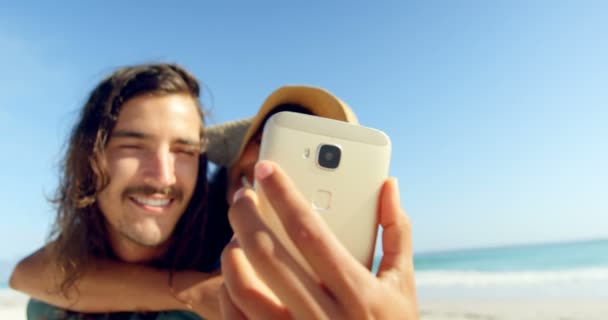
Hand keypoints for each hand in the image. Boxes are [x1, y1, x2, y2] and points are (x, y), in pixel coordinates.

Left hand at [219, 160, 417, 318]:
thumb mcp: (403, 284)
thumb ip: (397, 233)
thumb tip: (389, 186)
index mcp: (358, 294)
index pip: (311, 233)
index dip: (285, 196)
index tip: (266, 169)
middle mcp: (324, 317)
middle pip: (269, 255)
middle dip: (246, 216)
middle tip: (242, 194)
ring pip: (243, 288)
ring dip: (231, 254)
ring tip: (237, 235)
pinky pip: (237, 319)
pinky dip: (228, 290)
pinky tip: (235, 273)